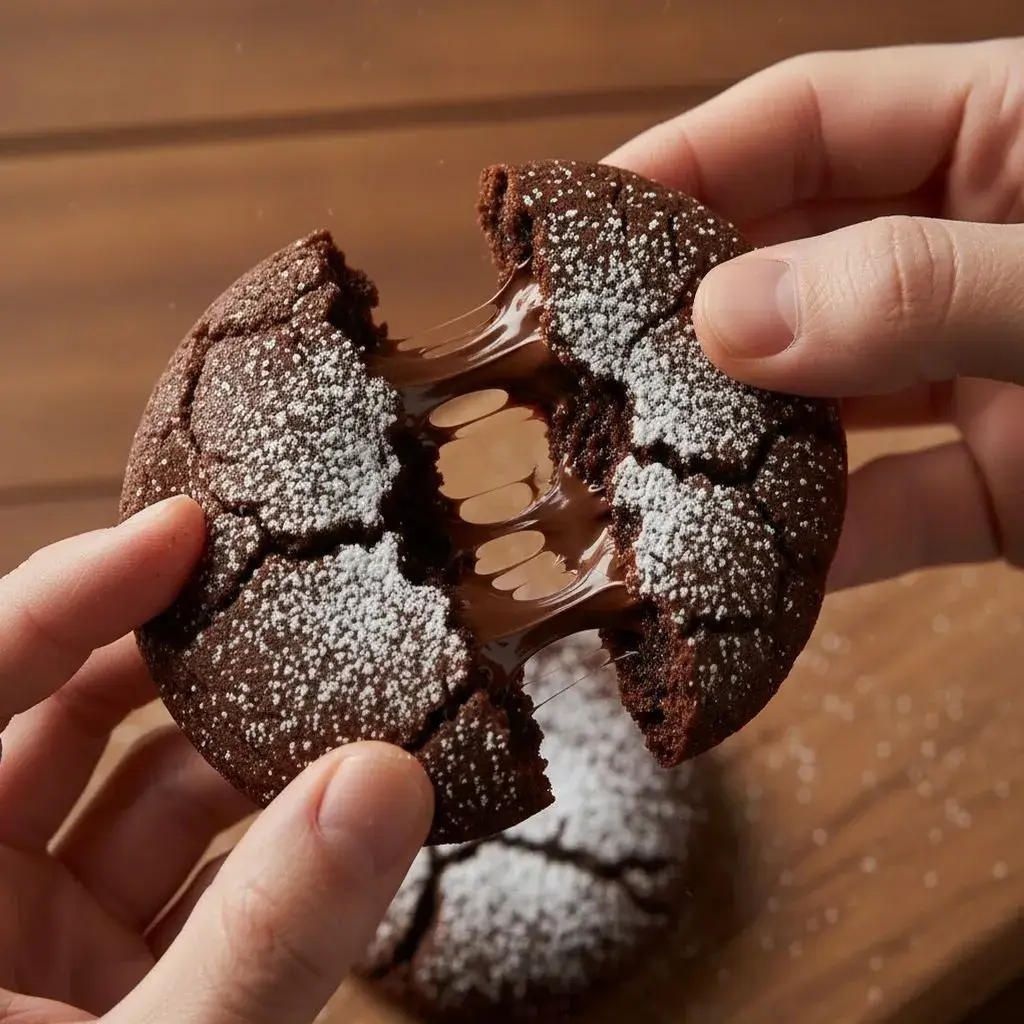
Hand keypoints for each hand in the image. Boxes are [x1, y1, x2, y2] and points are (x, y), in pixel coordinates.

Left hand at [0, 495, 432, 1023]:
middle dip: (192, 663)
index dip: (72, 588)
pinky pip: (199, 878)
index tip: (185, 528)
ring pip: (153, 801)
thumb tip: (386, 782)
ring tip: (354, 709)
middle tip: (291, 601)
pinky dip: (274, 847)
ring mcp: (44, 943)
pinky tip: (351, 813)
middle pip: (74, 720)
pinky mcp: (114, 980)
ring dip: (255, 759)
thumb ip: (263, 937)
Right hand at [607, 38, 1023, 588]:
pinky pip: (888, 514)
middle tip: (586, 367)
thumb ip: (924, 286)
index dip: (684, 162)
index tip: (582, 222)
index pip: (802, 124)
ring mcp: (985, 377)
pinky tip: (750, 575)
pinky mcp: (1006, 489)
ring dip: (740, 445)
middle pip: (790, 265)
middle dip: (686, 318)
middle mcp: (976, 253)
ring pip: (825, 402)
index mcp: (1010, 140)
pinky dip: (820, 549)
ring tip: (640, 475)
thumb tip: (736, 318)